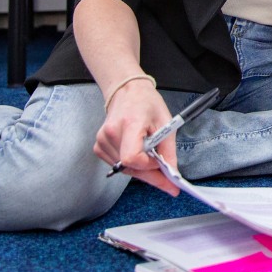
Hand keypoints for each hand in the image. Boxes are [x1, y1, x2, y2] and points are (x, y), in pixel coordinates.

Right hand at [94, 81, 180, 195]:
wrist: (127, 91)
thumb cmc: (147, 103)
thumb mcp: (165, 123)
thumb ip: (168, 151)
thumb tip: (172, 174)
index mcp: (130, 123)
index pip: (132, 157)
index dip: (148, 165)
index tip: (159, 162)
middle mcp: (112, 133)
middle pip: (129, 167)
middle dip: (149, 175)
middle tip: (166, 180)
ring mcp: (102, 140)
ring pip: (124, 169)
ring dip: (140, 169)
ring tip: (149, 154)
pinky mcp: (99, 146)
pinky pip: (117, 165)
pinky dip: (130, 165)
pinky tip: (137, 152)